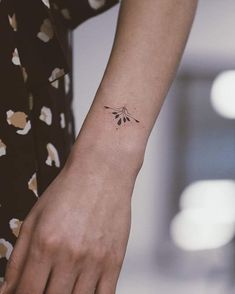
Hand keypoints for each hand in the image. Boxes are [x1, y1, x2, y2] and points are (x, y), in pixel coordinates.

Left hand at [2, 143, 139, 293]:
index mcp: (45, 243)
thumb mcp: (34, 218)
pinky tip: (83, 289)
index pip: (28, 293)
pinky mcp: (115, 260)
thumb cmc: (70, 189)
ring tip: (63, 285)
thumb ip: (18, 258)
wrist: (102, 171)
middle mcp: (70, 255)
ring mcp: (95, 259)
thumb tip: (8, 289)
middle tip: (46, 285)